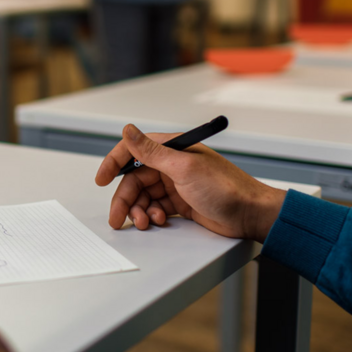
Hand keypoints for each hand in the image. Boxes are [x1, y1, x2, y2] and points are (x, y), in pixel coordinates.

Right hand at [95, 124, 285, 242]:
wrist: (250, 215)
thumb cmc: (226, 188)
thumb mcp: (184, 168)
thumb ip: (151, 151)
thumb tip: (128, 130)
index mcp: (172, 149)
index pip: (133, 151)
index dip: (114, 164)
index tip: (101, 179)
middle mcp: (171, 164)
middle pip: (134, 180)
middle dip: (124, 199)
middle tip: (118, 218)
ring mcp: (175, 184)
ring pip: (143, 196)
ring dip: (139, 210)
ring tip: (145, 222)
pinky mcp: (180, 202)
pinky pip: (154, 207)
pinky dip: (151, 215)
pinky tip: (158, 220)